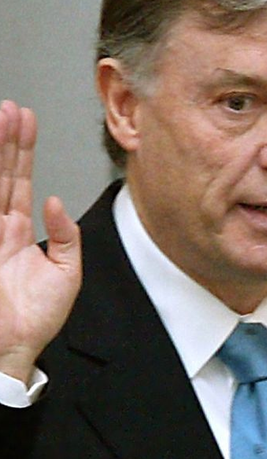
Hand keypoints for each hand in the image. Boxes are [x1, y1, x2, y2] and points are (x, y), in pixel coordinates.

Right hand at [0, 100, 81, 383]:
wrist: (11, 350)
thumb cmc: (34, 319)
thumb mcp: (64, 274)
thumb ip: (67, 237)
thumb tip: (58, 202)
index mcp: (15, 232)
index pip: (16, 180)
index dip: (21, 150)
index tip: (24, 119)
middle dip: (4, 140)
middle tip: (10, 108)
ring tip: (0, 118)